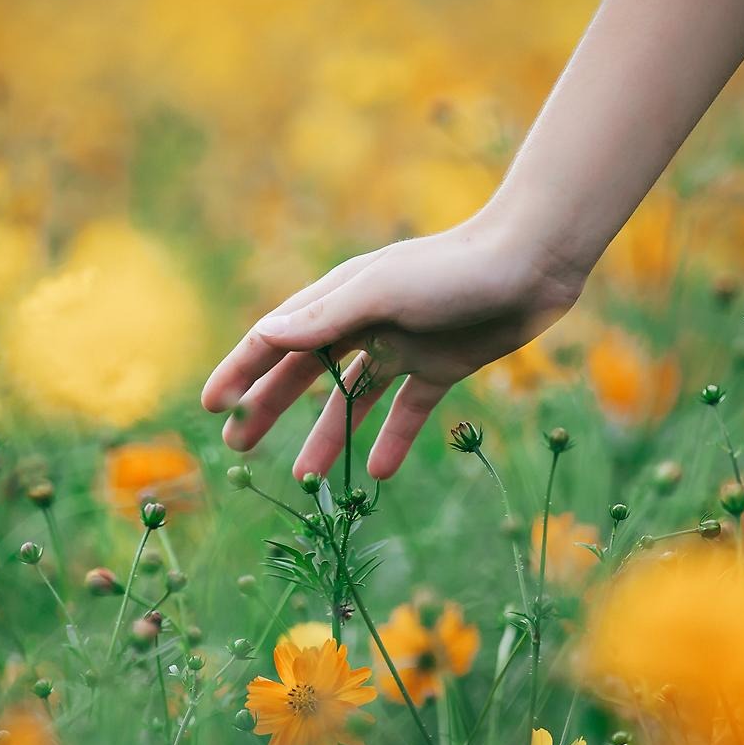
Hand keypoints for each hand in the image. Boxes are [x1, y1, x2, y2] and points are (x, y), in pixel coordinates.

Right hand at [200, 216, 583, 479]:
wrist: (531, 265)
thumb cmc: (452, 269)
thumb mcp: (381, 292)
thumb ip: (325, 318)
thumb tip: (265, 336)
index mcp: (340, 298)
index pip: (276, 338)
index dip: (241, 370)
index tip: (212, 405)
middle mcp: (364, 322)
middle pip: (304, 373)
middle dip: (269, 408)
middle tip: (238, 448)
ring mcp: (402, 346)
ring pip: (351, 400)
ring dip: (328, 437)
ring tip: (305, 479)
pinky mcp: (441, 366)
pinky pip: (407, 410)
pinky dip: (392, 439)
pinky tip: (378, 474)